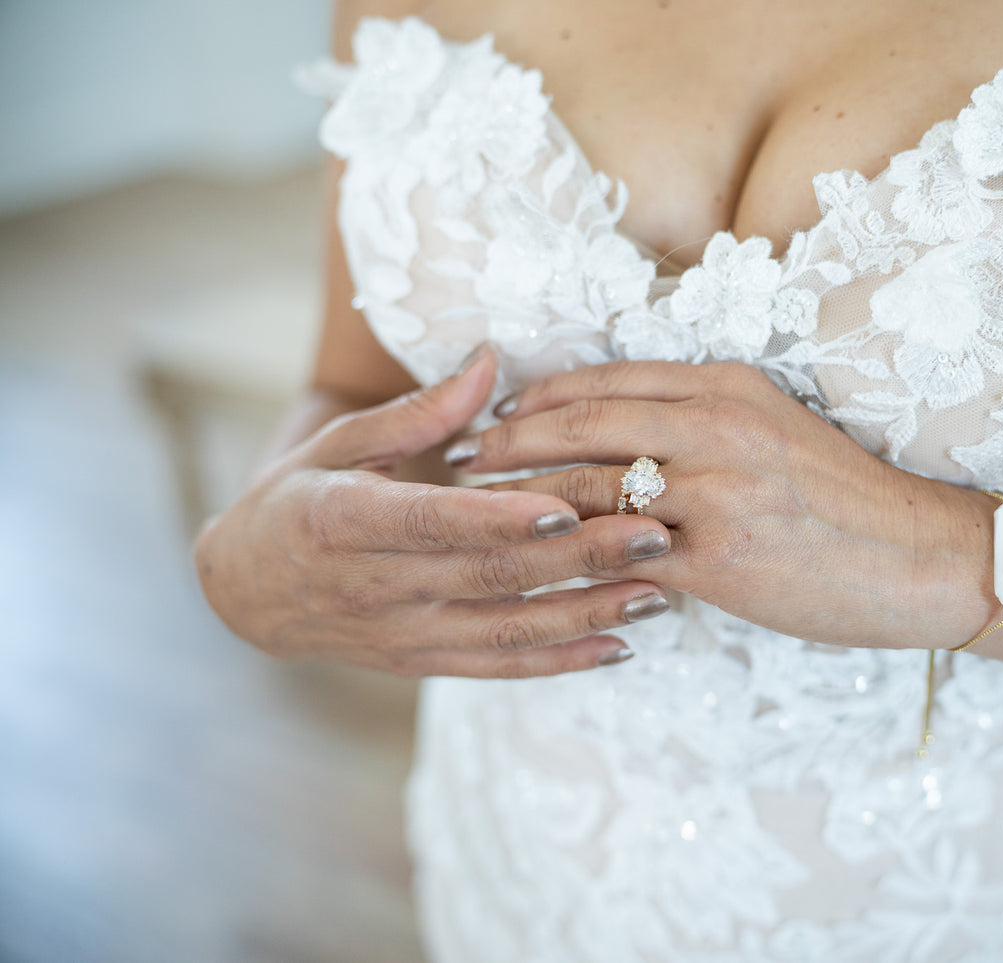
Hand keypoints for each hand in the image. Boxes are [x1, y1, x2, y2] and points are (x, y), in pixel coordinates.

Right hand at [193, 349, 674, 677]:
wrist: (245, 592)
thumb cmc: (297, 498)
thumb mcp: (337, 443)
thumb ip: (418, 410)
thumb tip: (490, 361)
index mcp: (349, 520)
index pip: (435, 522)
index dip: (500, 520)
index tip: (567, 509)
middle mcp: (380, 588)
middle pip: (492, 576)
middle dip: (581, 559)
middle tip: (655, 534)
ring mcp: (404, 634)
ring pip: (508, 631)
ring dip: (589, 614)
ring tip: (660, 592)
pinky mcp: (423, 663)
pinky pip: (500, 667)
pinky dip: (561, 661)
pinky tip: (620, 647)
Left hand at [446, 361, 1000, 649]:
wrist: (917, 556)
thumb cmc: (843, 498)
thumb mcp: (776, 428)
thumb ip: (702, 417)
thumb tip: (626, 428)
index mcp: (726, 387)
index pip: (607, 380)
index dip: (538, 397)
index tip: (494, 412)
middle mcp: (715, 427)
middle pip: (582, 424)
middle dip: (509, 443)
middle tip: (463, 460)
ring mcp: (716, 492)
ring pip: (587, 489)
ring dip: (521, 504)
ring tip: (477, 516)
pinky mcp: (718, 559)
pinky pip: (619, 558)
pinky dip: (569, 563)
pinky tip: (534, 573)